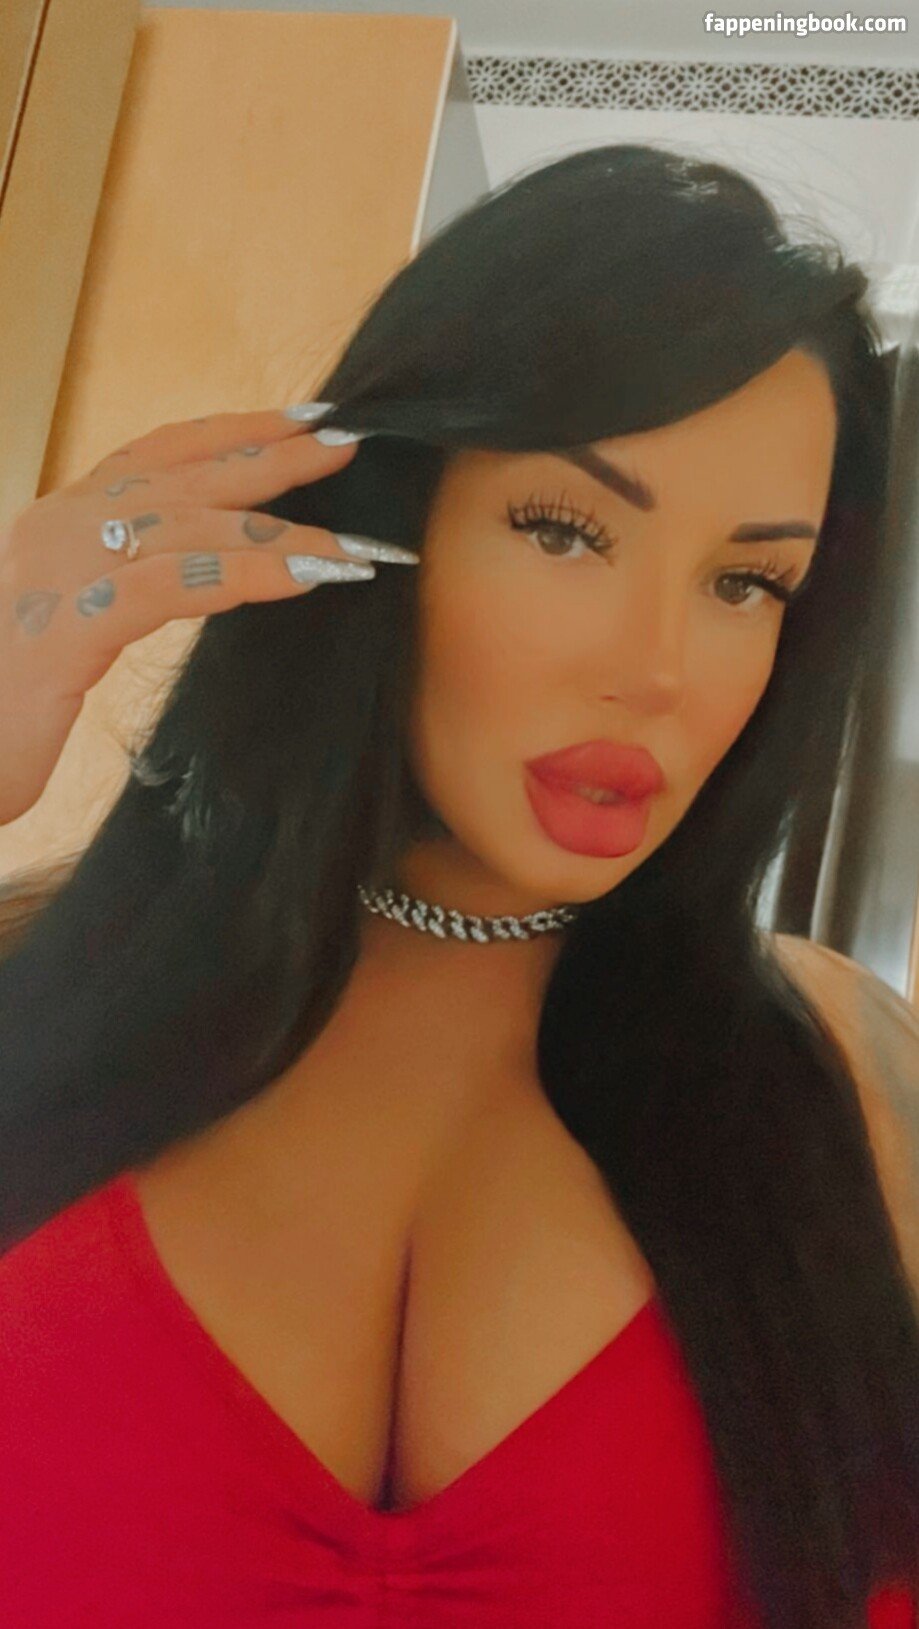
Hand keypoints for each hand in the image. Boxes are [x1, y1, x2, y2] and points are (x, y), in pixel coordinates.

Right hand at [0, 407, 415, 824]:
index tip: (302, 420)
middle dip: (272, 457)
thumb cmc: (2, 703)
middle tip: (346, 445)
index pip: (157, 452)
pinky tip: (303, 576)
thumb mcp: (68, 629)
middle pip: (184, 473)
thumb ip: (120, 589)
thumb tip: (197, 574)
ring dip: (281, 529)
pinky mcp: (66, 630)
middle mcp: (56, 526)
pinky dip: (244, 574)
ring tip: (352, 542)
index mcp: (58, 521)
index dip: (232, 430)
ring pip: (189, 525)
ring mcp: (58, 571)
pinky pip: (172, 585)